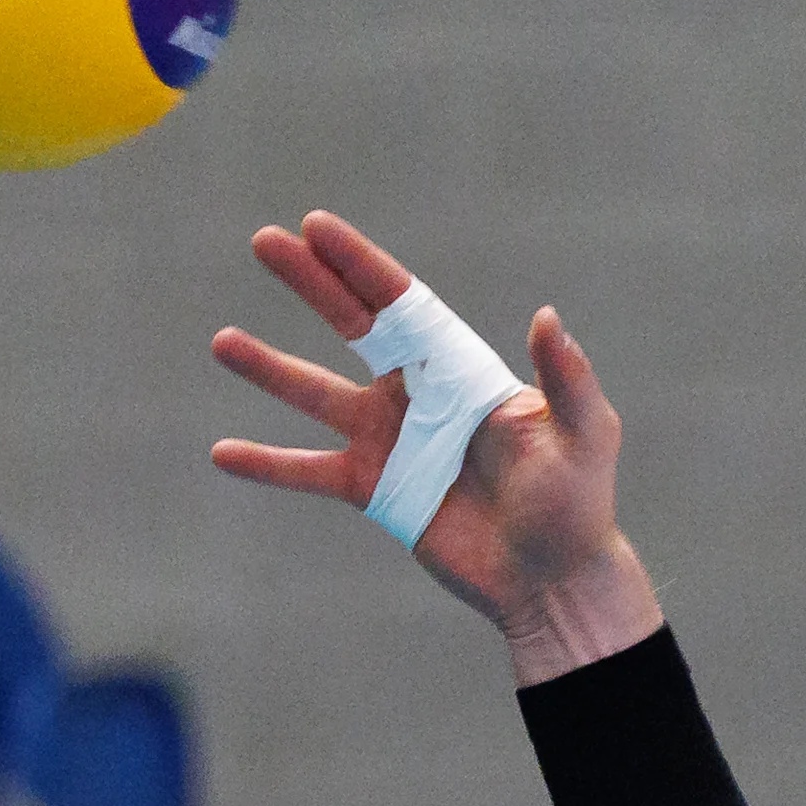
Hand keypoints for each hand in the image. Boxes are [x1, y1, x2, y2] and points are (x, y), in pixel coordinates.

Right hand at [210, 210, 662, 682]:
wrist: (552, 578)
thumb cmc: (578, 504)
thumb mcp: (584, 434)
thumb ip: (565, 378)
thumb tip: (547, 317)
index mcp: (464, 371)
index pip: (404, 306)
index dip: (360, 265)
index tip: (315, 226)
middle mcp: (421, 395)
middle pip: (355, 327)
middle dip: (311, 283)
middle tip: (264, 241)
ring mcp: (392, 441)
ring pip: (316, 394)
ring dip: (269, 368)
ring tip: (222, 341)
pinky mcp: (375, 489)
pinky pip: (308, 471)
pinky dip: (267, 463)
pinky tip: (221, 453)